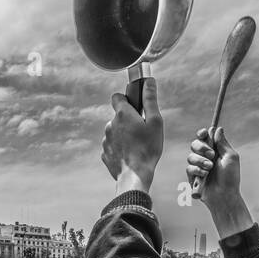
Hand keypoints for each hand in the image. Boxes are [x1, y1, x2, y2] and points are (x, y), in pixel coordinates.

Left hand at [102, 77, 162, 193]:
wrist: (134, 176)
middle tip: (141, 131)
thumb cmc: (147, 148)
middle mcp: (110, 125)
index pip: (117, 97)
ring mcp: (105, 140)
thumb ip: (150, 100)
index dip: (126, 99)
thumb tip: (149, 81)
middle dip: (128, 121)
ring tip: (137, 146)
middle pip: (118, 117)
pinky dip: (120, 148)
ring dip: (124, 135)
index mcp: (122, 114)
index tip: (135, 106)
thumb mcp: (155, 122)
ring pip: (115, 132)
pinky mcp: (104, 153)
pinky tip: (130, 156)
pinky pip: (112, 146)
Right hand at [186, 126, 241, 211]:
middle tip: (211, 155)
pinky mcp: (193, 177)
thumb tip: (217, 128)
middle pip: (195, 144)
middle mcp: (206, 157)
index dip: (202, 134)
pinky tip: (205, 176)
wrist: (224, 195)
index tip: (203, 134)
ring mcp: (198, 167)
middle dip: (201, 147)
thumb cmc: (230, 178)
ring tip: (210, 168)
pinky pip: (189, 168)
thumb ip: (222, 143)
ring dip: (201, 161)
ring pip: (191, 156)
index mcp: (215, 150)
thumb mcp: (230, 157)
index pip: (205, 137)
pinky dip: (197, 171)